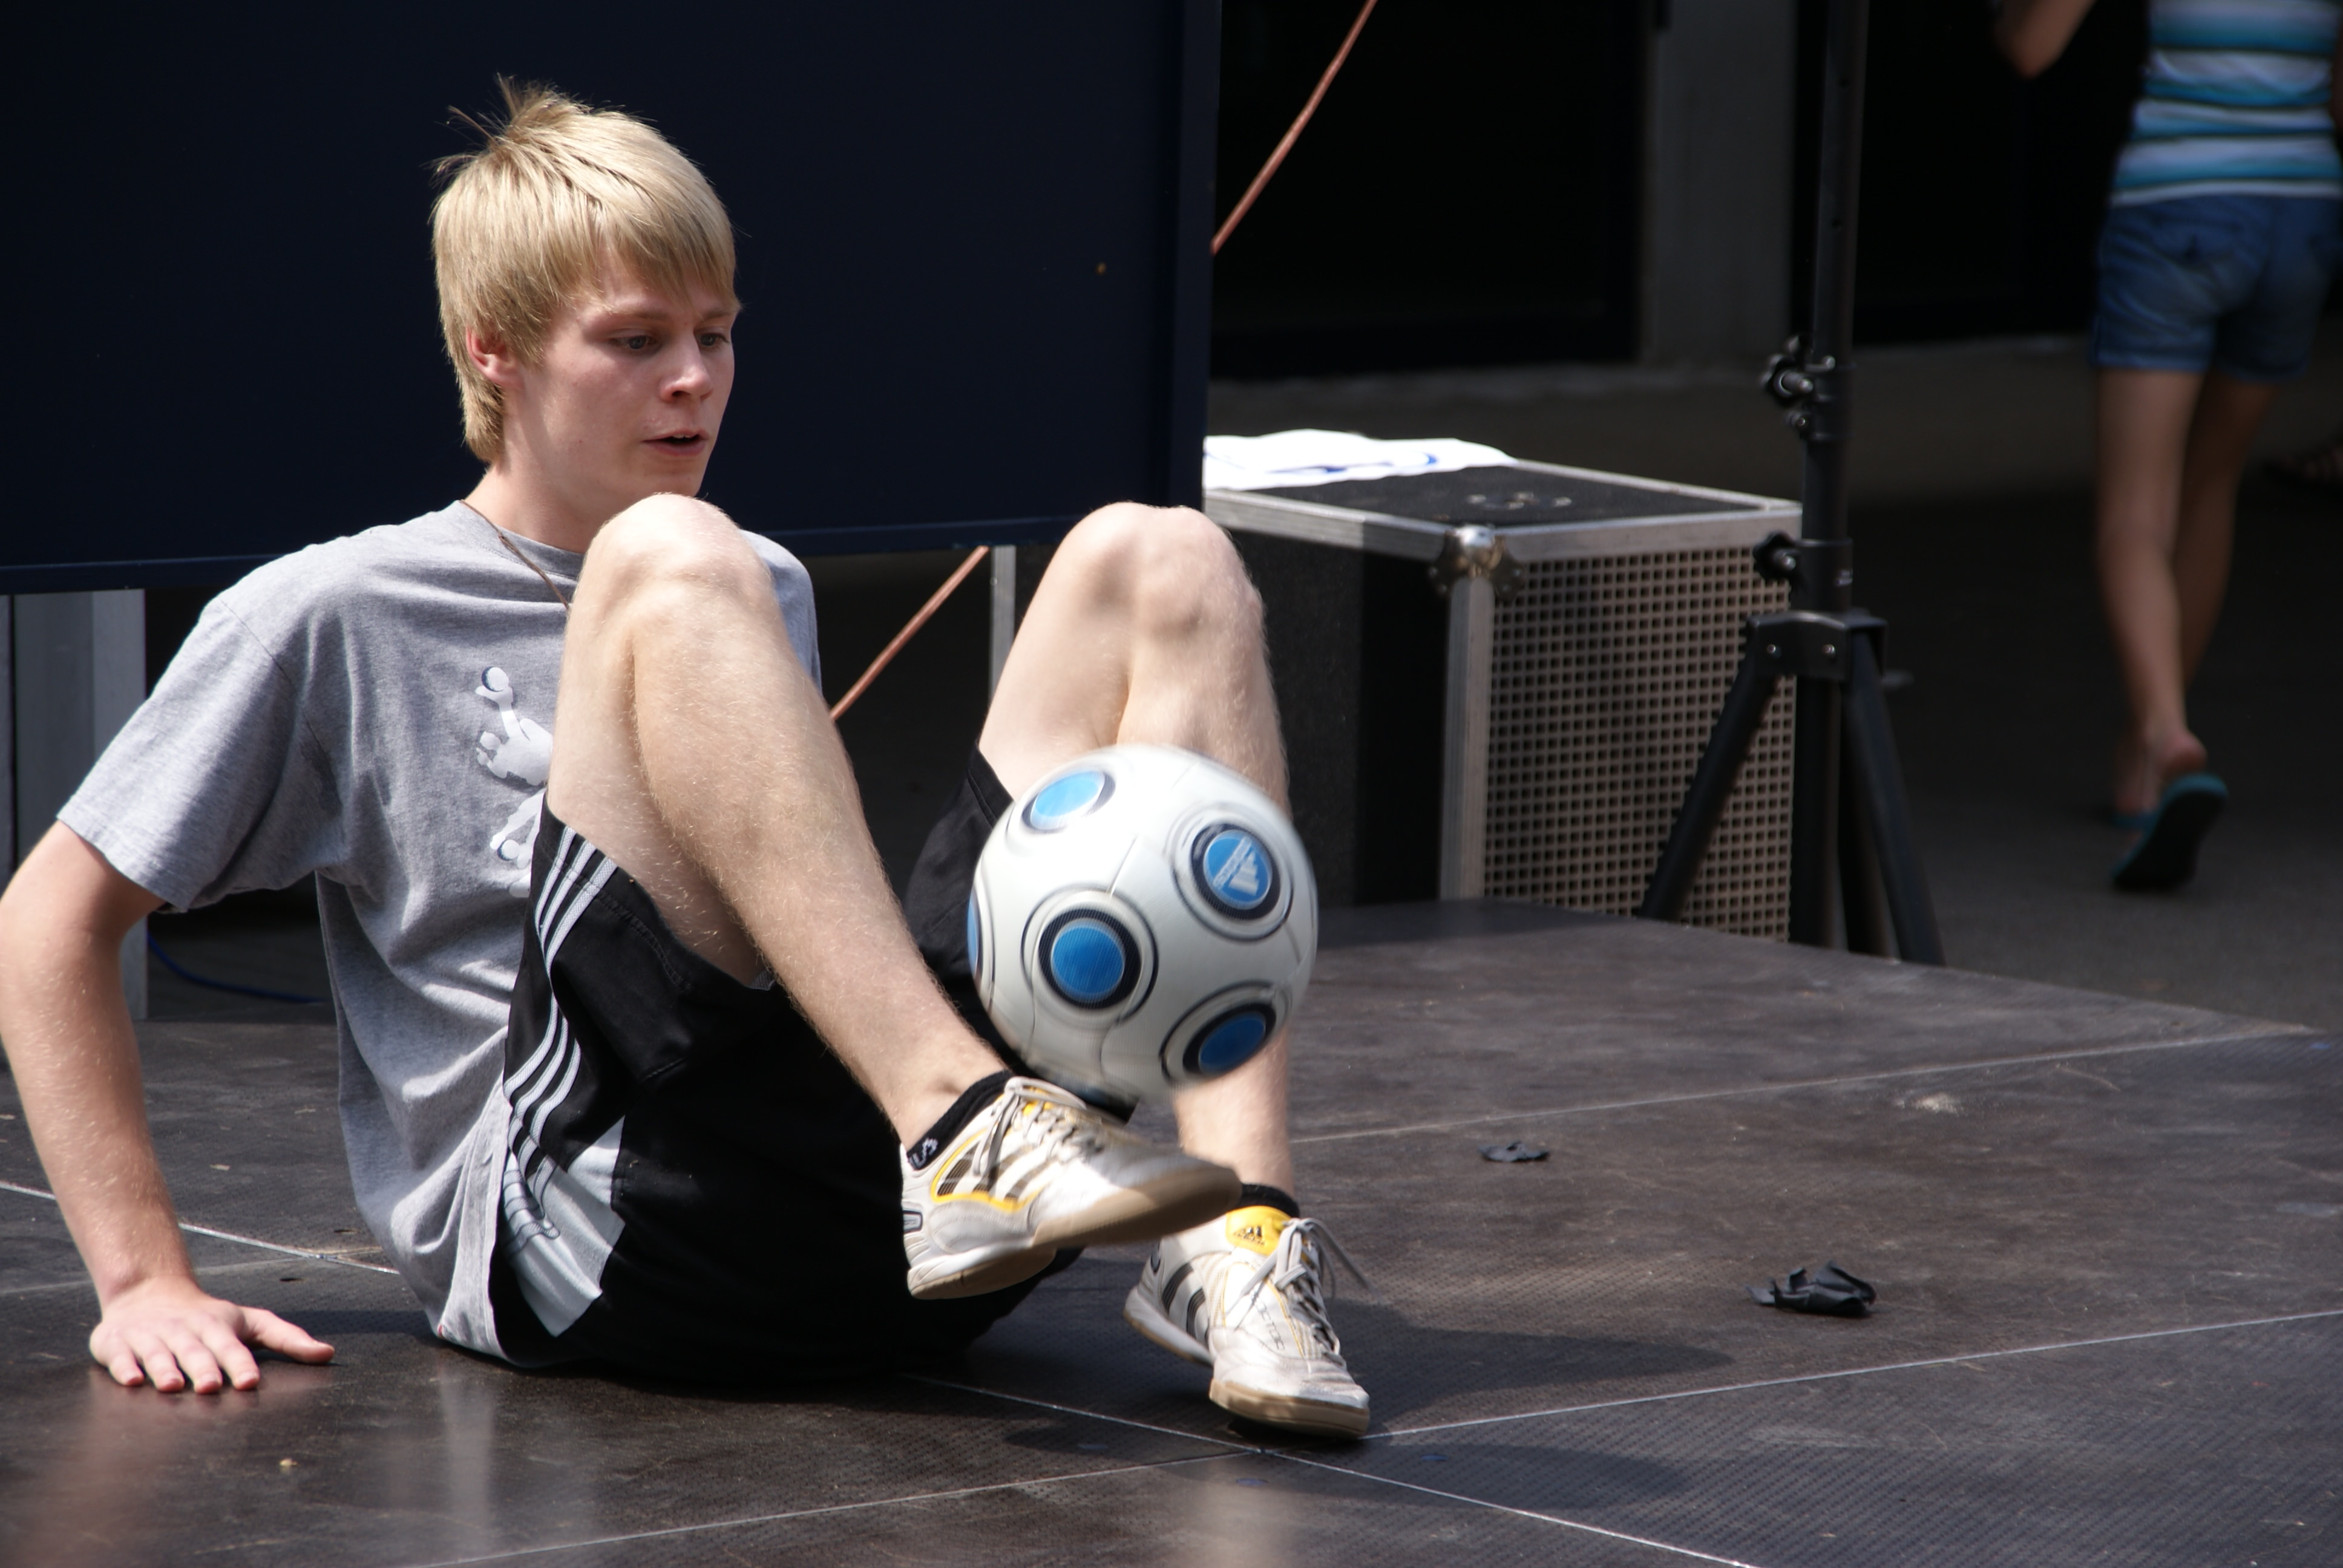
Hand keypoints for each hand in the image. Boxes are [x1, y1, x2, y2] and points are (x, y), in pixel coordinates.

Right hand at [89, 1276, 334, 1392]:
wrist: (147, 1291)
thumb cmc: (208, 1317)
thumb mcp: (249, 1321)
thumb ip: (287, 1338)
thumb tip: (329, 1354)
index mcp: (216, 1326)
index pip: (231, 1346)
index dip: (240, 1363)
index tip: (250, 1382)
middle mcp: (184, 1330)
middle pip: (196, 1350)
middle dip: (204, 1368)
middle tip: (211, 1388)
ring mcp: (150, 1335)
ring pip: (159, 1353)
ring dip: (166, 1368)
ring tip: (173, 1386)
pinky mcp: (117, 1342)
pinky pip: (120, 1356)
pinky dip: (125, 1367)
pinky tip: (132, 1381)